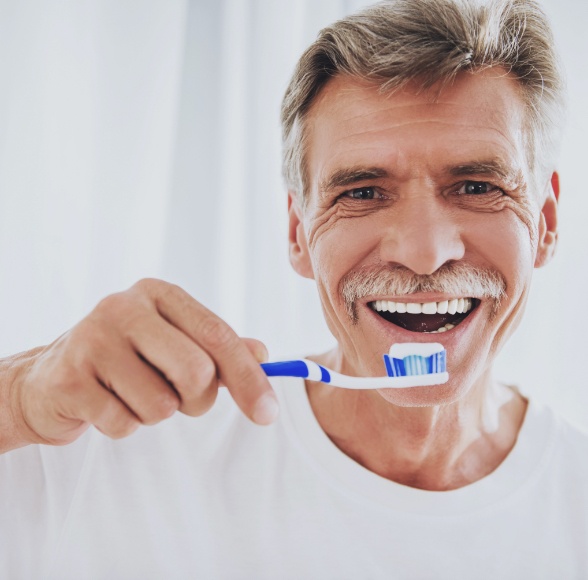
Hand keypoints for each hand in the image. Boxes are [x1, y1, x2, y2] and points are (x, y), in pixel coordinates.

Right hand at [5, 279, 276, 448]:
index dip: (249, 378)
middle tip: (180, 399)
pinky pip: (125, 424)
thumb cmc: (128, 360)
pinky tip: (105, 404)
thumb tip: (264, 354)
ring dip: (156, 414)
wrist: (51, 379)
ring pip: (161, 406)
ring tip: (132, 394)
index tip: (268, 413)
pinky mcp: (68, 378)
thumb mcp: (175, 343)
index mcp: (158, 294)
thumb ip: (219, 348)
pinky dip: (124, 425)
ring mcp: (91, 339)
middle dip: (198, 400)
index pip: (218, 335)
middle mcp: (124, 307)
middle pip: (197, 372)